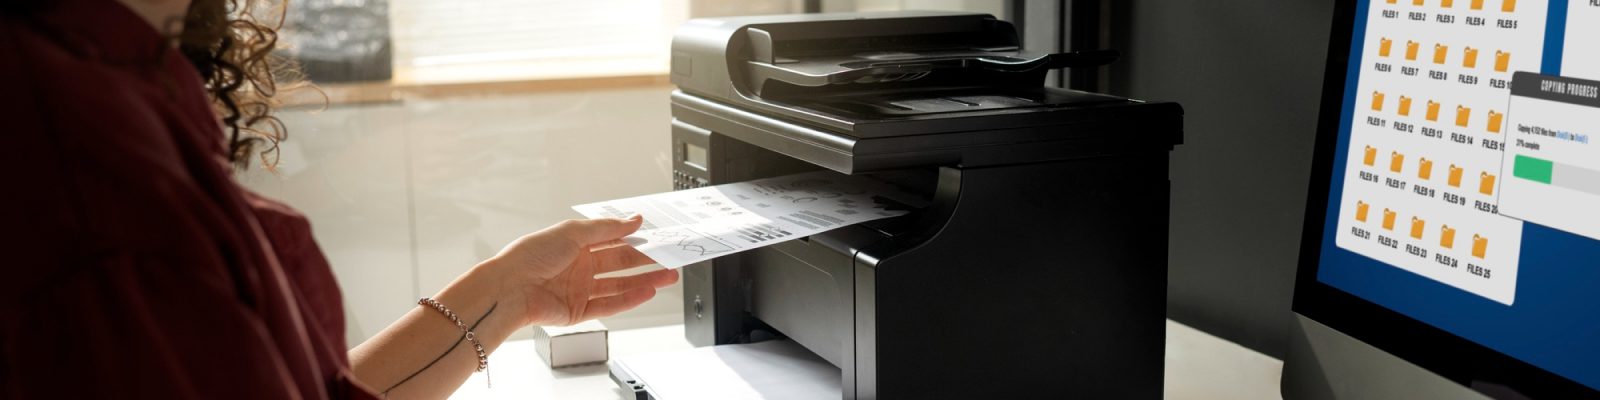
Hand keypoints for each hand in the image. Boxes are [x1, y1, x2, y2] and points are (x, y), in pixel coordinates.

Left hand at [484, 215, 677, 326]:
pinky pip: (609, 305)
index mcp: (576, 244)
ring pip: (620, 285)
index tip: (657, 237)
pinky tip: (647, 292)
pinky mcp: (578, 311)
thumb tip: (633, 220)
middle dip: (647, 260)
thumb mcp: (573, 232)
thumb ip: (607, 228)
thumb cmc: (531, 256)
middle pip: (620, 263)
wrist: (510, 288)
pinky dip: (629, 299)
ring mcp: (580, 289)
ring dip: (645, 281)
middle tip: (670, 258)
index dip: (635, 238)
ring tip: (668, 277)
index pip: (613, 240)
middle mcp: (579, 266)